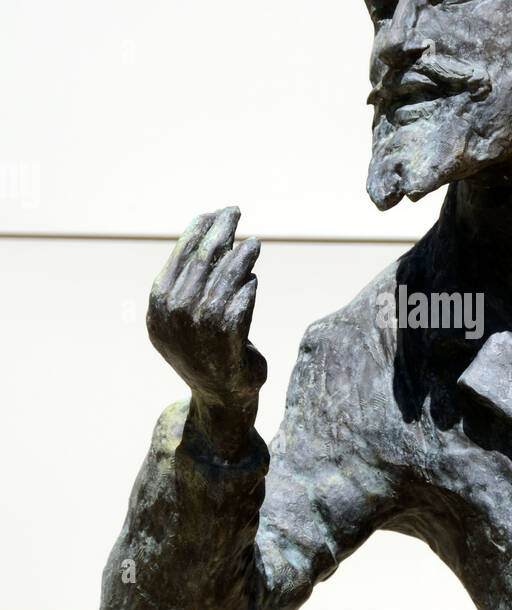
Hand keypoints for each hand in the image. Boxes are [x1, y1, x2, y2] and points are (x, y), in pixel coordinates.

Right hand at [147, 207, 266, 415]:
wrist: (219, 397)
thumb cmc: (203, 352)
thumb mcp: (184, 316)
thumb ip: (190, 282)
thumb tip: (213, 235)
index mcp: (158, 303)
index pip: (181, 254)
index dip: (200, 229)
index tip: (215, 213)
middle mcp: (174, 311)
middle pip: (203, 258)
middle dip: (221, 230)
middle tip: (235, 211)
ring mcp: (200, 323)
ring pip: (226, 275)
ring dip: (242, 255)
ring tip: (254, 244)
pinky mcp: (228, 334)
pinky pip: (242, 299)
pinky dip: (249, 287)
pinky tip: (252, 281)